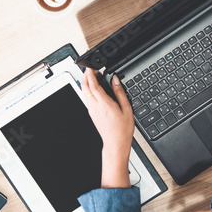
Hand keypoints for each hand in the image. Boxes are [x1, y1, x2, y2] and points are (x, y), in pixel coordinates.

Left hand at [81, 69, 134, 187]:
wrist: (115, 144)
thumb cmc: (122, 129)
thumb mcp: (127, 109)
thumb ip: (120, 93)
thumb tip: (116, 80)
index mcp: (105, 105)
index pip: (94, 86)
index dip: (91, 74)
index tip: (91, 67)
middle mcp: (96, 107)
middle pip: (85, 88)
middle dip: (85, 76)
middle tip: (89, 68)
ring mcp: (92, 111)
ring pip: (84, 93)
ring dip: (86, 83)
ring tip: (92, 76)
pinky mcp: (92, 114)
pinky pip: (87, 99)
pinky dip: (88, 90)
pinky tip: (94, 88)